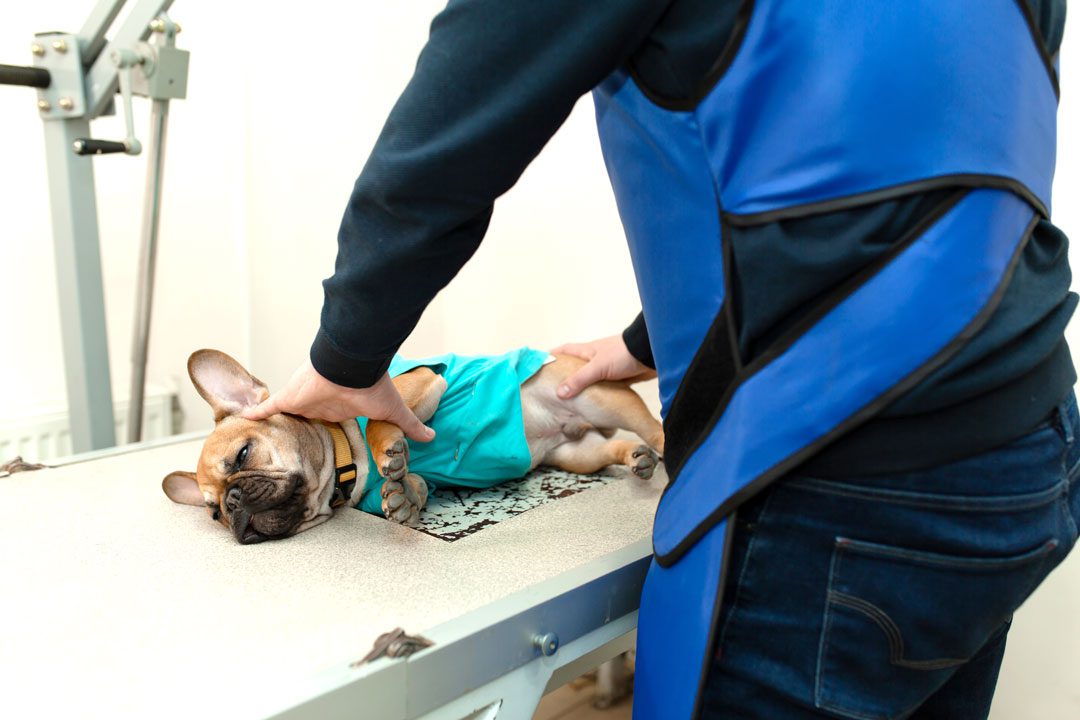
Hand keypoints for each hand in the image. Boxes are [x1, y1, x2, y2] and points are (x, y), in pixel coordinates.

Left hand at [242, 360, 434, 441]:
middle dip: (297, 428)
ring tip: (259, 438)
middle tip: (286, 446)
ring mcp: (303, 401)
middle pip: (304, 419)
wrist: (353, 366)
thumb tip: (432, 438)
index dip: (325, 428)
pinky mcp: (289, 398)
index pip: (331, 420)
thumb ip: (409, 426)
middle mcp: (320, 404)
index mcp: (341, 408)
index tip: (322, 442)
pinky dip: (255, 412)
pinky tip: (242, 419)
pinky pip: (267, 407)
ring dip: (273, 423)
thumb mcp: (393, 412)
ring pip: (283, 414)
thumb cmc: (372, 386)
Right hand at [552, 334, 655, 398]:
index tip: (537, 364)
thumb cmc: (624, 354)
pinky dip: (597, 393)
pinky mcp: (618, 377)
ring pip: (588, 378)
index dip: (550, 356)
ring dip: (580, 386)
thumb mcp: (597, 367)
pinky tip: (592, 402)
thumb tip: (560, 393)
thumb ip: (579, 380)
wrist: (650, 354)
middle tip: (550, 387)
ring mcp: (606, 368)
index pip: (563, 350)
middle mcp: (594, 358)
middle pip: (573, 366)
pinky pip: (603, 386)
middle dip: (563, 374)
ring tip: (568, 400)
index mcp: (586, 351)